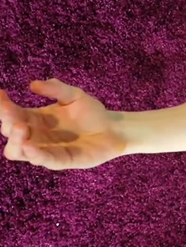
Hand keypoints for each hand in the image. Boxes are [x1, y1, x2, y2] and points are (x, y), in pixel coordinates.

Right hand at [0, 79, 124, 169]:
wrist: (113, 129)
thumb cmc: (91, 113)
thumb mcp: (74, 96)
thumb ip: (56, 89)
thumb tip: (33, 84)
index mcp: (35, 119)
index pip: (12, 114)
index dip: (3, 106)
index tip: (1, 94)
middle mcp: (35, 135)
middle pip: (11, 133)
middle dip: (7, 122)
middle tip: (11, 112)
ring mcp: (45, 149)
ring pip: (17, 151)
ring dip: (15, 141)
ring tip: (20, 128)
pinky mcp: (60, 161)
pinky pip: (43, 160)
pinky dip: (34, 154)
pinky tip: (30, 146)